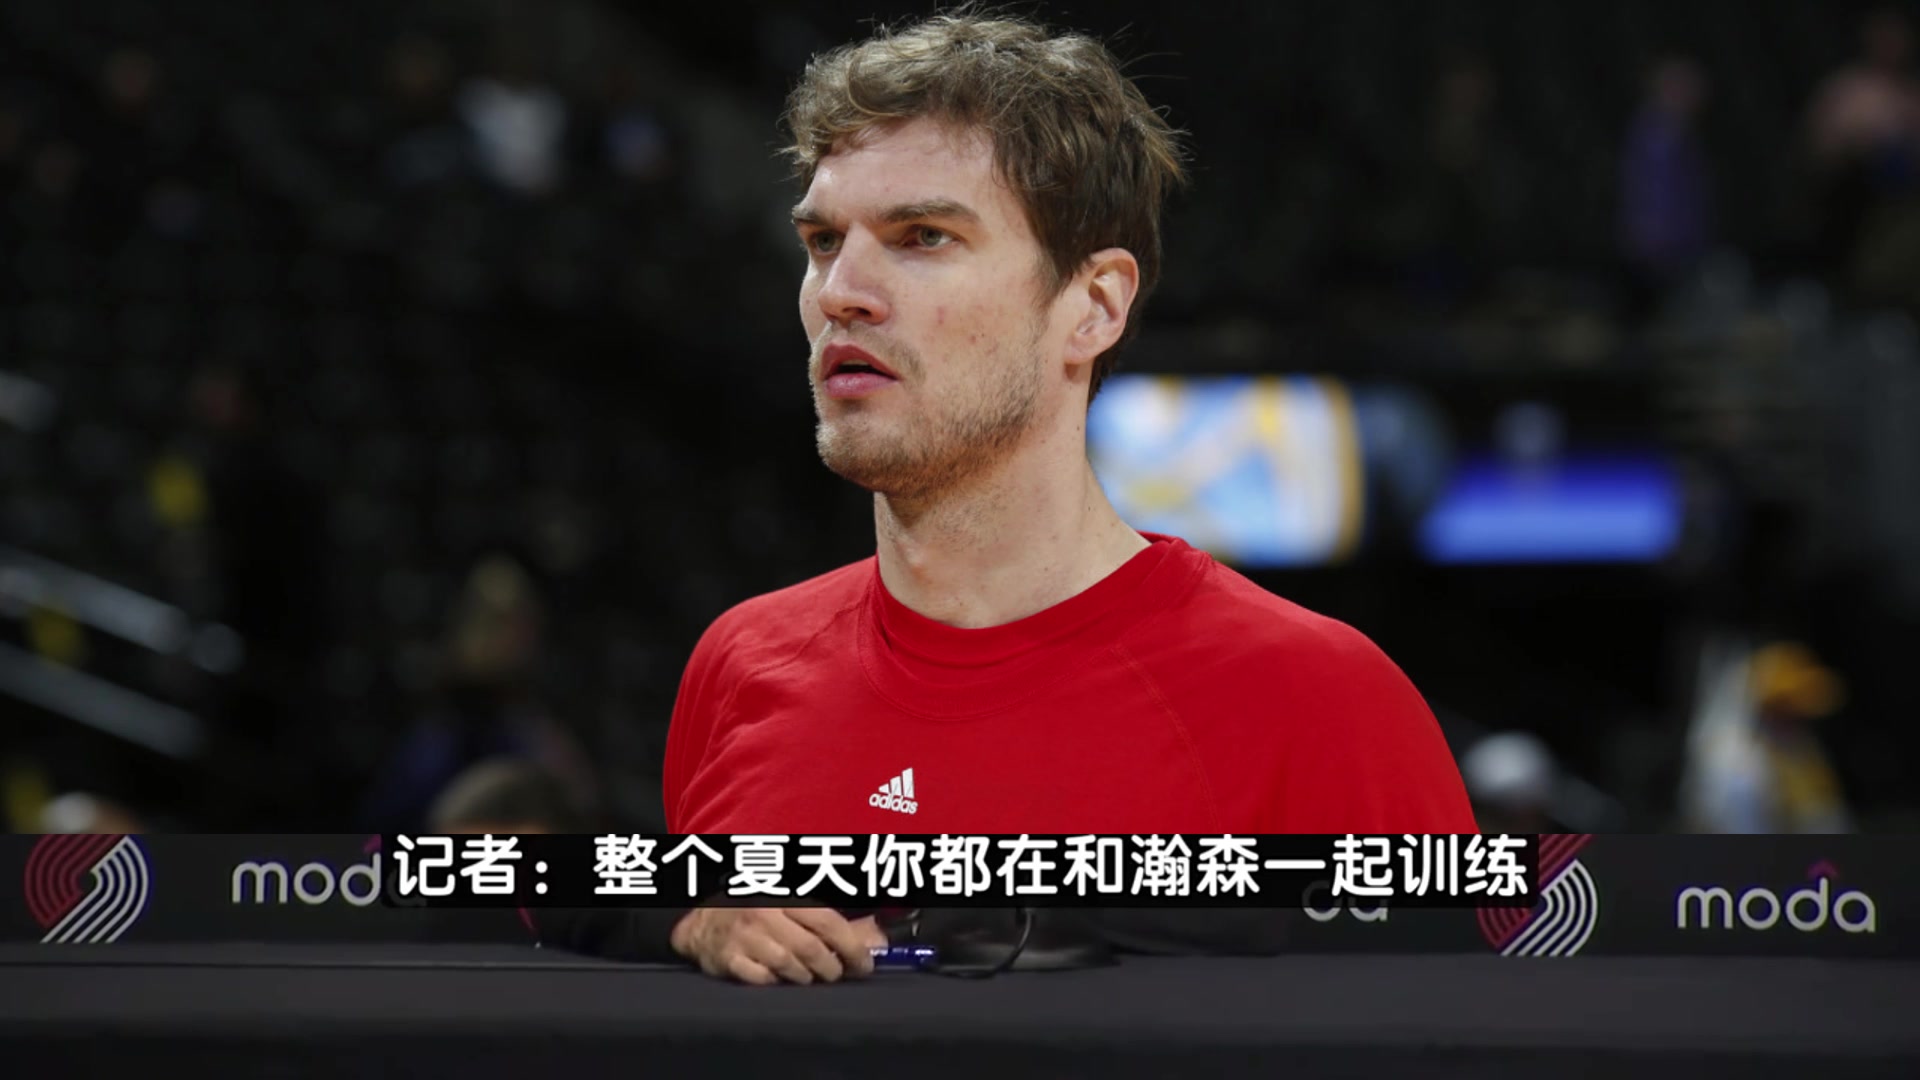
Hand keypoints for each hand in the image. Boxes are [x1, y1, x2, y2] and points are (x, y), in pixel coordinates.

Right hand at [670, 907, 887, 985]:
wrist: (702, 918)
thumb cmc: (756, 908)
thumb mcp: (791, 903)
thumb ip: (830, 920)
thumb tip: (873, 939)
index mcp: (785, 894)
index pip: (828, 922)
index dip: (852, 947)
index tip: (865, 964)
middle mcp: (765, 913)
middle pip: (811, 948)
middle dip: (831, 967)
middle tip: (836, 973)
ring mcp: (745, 937)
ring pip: (790, 967)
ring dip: (806, 977)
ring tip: (810, 975)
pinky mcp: (729, 958)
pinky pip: (762, 979)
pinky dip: (776, 982)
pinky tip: (780, 978)